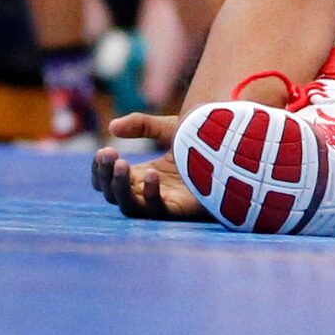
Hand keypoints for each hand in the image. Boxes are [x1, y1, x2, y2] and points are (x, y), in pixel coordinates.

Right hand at [92, 116, 207, 220]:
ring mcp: (162, 202)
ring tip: (122, 164)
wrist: (233, 148)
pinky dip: (151, 195)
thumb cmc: (202, 140)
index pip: (108, 180)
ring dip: (121, 188)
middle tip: (108, 154)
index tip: (103, 151)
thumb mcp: (168, 128)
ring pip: (130, 207)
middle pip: (113, 194)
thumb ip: (142, 125)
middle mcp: (147, 191)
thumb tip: (112, 126)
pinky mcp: (180, 208)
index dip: (100, 170)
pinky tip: (151, 175)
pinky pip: (158, 210)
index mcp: (140, 174)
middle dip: (106, 176)